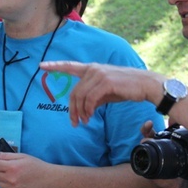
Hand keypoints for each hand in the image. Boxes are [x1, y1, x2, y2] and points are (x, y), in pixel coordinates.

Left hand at [0, 151, 53, 187]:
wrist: (49, 181)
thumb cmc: (36, 166)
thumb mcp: (23, 157)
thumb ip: (6, 156)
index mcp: (12, 167)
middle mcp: (11, 179)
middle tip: (9, 168)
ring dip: (3, 179)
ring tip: (16, 177)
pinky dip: (8, 187)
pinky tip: (18, 184)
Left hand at [39, 61, 161, 125]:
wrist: (146, 85)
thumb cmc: (127, 88)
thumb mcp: (107, 92)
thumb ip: (94, 96)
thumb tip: (85, 108)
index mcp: (93, 69)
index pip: (70, 66)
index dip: (55, 66)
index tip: (41, 65)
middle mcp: (94, 69)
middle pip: (74, 92)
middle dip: (72, 109)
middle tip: (74, 123)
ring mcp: (99, 74)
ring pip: (80, 96)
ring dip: (80, 112)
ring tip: (83, 122)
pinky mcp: (106, 82)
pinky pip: (90, 99)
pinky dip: (87, 110)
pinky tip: (89, 117)